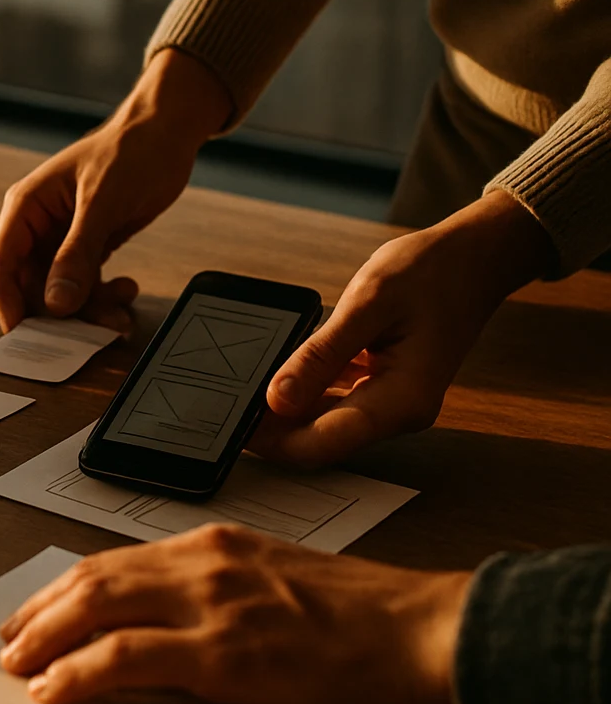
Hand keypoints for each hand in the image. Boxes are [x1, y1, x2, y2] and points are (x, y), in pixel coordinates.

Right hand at [0, 49, 230, 331]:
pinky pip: (86, 283)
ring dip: (89, 308)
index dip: (8, 304)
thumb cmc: (130, 151)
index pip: (0, 265)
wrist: (168, 133)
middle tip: (88, 333)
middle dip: (59, 312)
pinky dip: (105, 295)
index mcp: (26, 206)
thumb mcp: (102, 204)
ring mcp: (64, 237)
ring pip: (61, 290)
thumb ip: (77, 254)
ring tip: (120, 312)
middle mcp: (39, 224)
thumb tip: (55, 304)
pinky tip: (128, 290)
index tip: (26, 337)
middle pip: (31, 285)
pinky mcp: (90, 244)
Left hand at [0, 524, 469, 703]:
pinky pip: (128, 656)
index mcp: (219, 545)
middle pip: (93, 578)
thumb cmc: (371, 618)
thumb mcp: (281, 586)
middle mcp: (206, 562)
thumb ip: (223, 593)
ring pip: (98, 608)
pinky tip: (55, 687)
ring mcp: (214, 605)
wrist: (431, 633)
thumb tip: (170, 625)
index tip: (38, 608)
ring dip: (46, 637)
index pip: (118, 559)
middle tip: (11, 638)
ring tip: (19, 663)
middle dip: (40, 609)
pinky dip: (80, 671)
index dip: (66, 586)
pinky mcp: (226, 654)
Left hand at [251, 190, 556, 467]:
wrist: (475, 259)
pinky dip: (306, 390)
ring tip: (245, 384)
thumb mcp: (367, 304)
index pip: (322, 444)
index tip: (233, 422)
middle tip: (228, 399)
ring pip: (325, 422)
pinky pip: (337, 401)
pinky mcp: (385, 388)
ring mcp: (393, 403)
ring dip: (286, 410)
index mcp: (401, 401)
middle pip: (321, 439)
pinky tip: (280, 370)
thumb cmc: (431, 272)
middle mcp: (398, 413)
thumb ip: (321, 355)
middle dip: (272, 427)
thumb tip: (278, 399)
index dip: (272, 441)